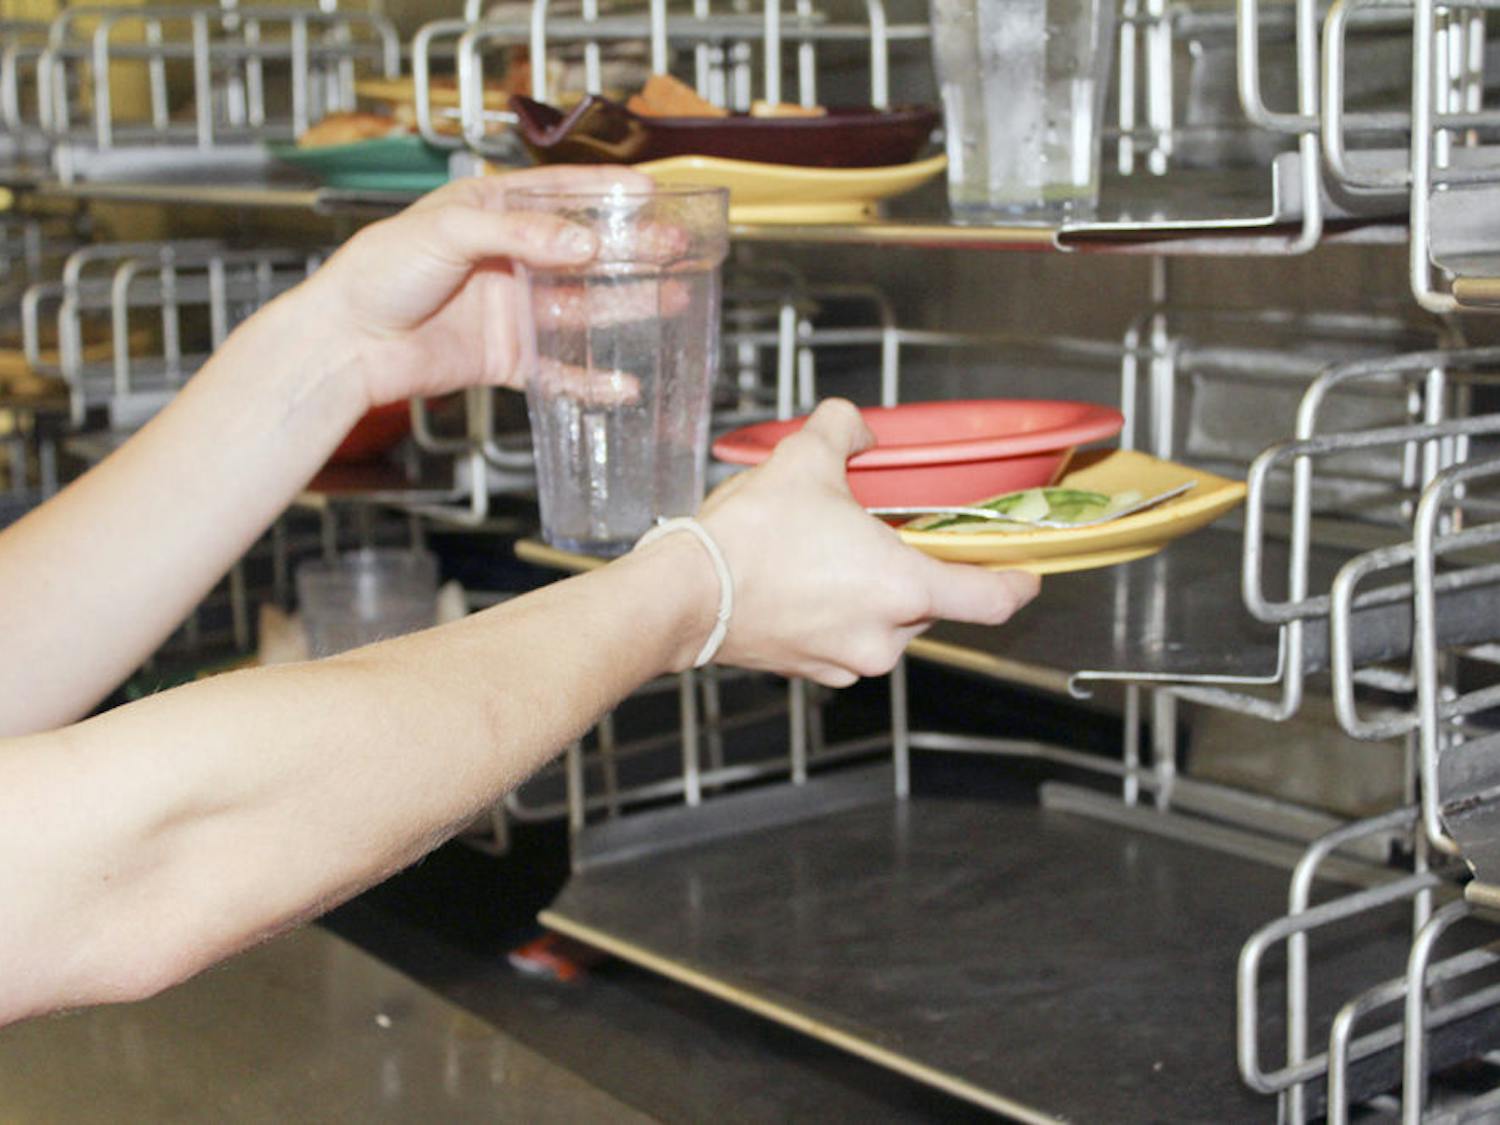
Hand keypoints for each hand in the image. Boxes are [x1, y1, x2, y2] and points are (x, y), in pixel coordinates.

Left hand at [309, 165, 650, 408]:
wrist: (345, 344)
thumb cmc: (376, 273)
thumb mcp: (447, 233)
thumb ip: (520, 233)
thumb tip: (584, 241)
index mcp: (490, 213)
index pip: (560, 193)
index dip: (606, 190)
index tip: (650, 190)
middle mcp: (507, 259)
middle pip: (583, 252)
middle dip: (632, 250)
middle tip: (676, 247)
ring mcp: (509, 310)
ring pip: (581, 308)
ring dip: (626, 307)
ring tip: (673, 299)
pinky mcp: (505, 358)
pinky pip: (558, 369)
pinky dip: (590, 379)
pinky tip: (622, 382)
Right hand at [696, 399, 1039, 686]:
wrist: (683, 597)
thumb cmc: (749, 539)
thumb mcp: (803, 459)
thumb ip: (843, 429)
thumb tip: (855, 424)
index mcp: (903, 588)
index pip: (992, 599)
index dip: (1017, 583)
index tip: (1026, 573)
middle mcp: (884, 637)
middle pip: (932, 606)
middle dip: (919, 571)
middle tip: (892, 535)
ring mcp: (847, 660)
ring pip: (887, 625)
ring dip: (876, 594)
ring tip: (836, 556)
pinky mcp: (812, 672)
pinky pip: (847, 641)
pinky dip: (840, 614)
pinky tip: (808, 582)